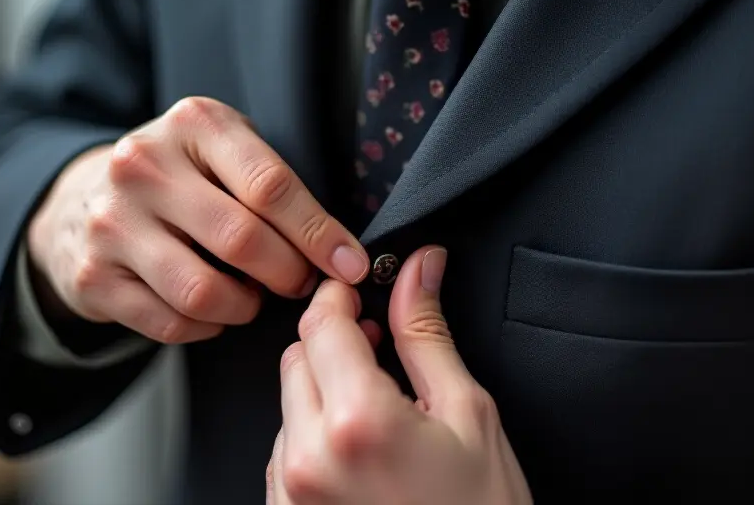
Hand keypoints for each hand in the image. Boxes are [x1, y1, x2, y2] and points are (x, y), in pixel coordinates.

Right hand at [26, 97, 368, 342]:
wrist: (83, 199)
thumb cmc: (181, 176)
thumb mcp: (225, 150)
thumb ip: (274, 184)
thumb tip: (340, 253)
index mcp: (192, 124)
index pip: (271, 185)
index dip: (319, 234)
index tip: (351, 266)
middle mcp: (143, 166)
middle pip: (241, 240)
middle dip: (288, 274)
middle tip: (301, 284)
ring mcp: (111, 223)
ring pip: (203, 291)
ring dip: (246, 307)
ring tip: (254, 297)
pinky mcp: (93, 276)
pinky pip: (170, 324)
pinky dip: (207, 328)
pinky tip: (214, 312)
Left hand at [267, 246, 532, 504]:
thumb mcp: (468, 414)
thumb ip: (426, 334)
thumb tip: (417, 271)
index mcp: (359, 421)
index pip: (323, 323)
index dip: (340, 295)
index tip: (357, 289)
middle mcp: (311, 457)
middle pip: (296, 357)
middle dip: (332, 341)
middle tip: (377, 348)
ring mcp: (292, 492)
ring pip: (287, 401)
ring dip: (322, 388)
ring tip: (378, 410)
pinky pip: (284, 449)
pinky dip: (313, 433)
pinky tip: (359, 448)